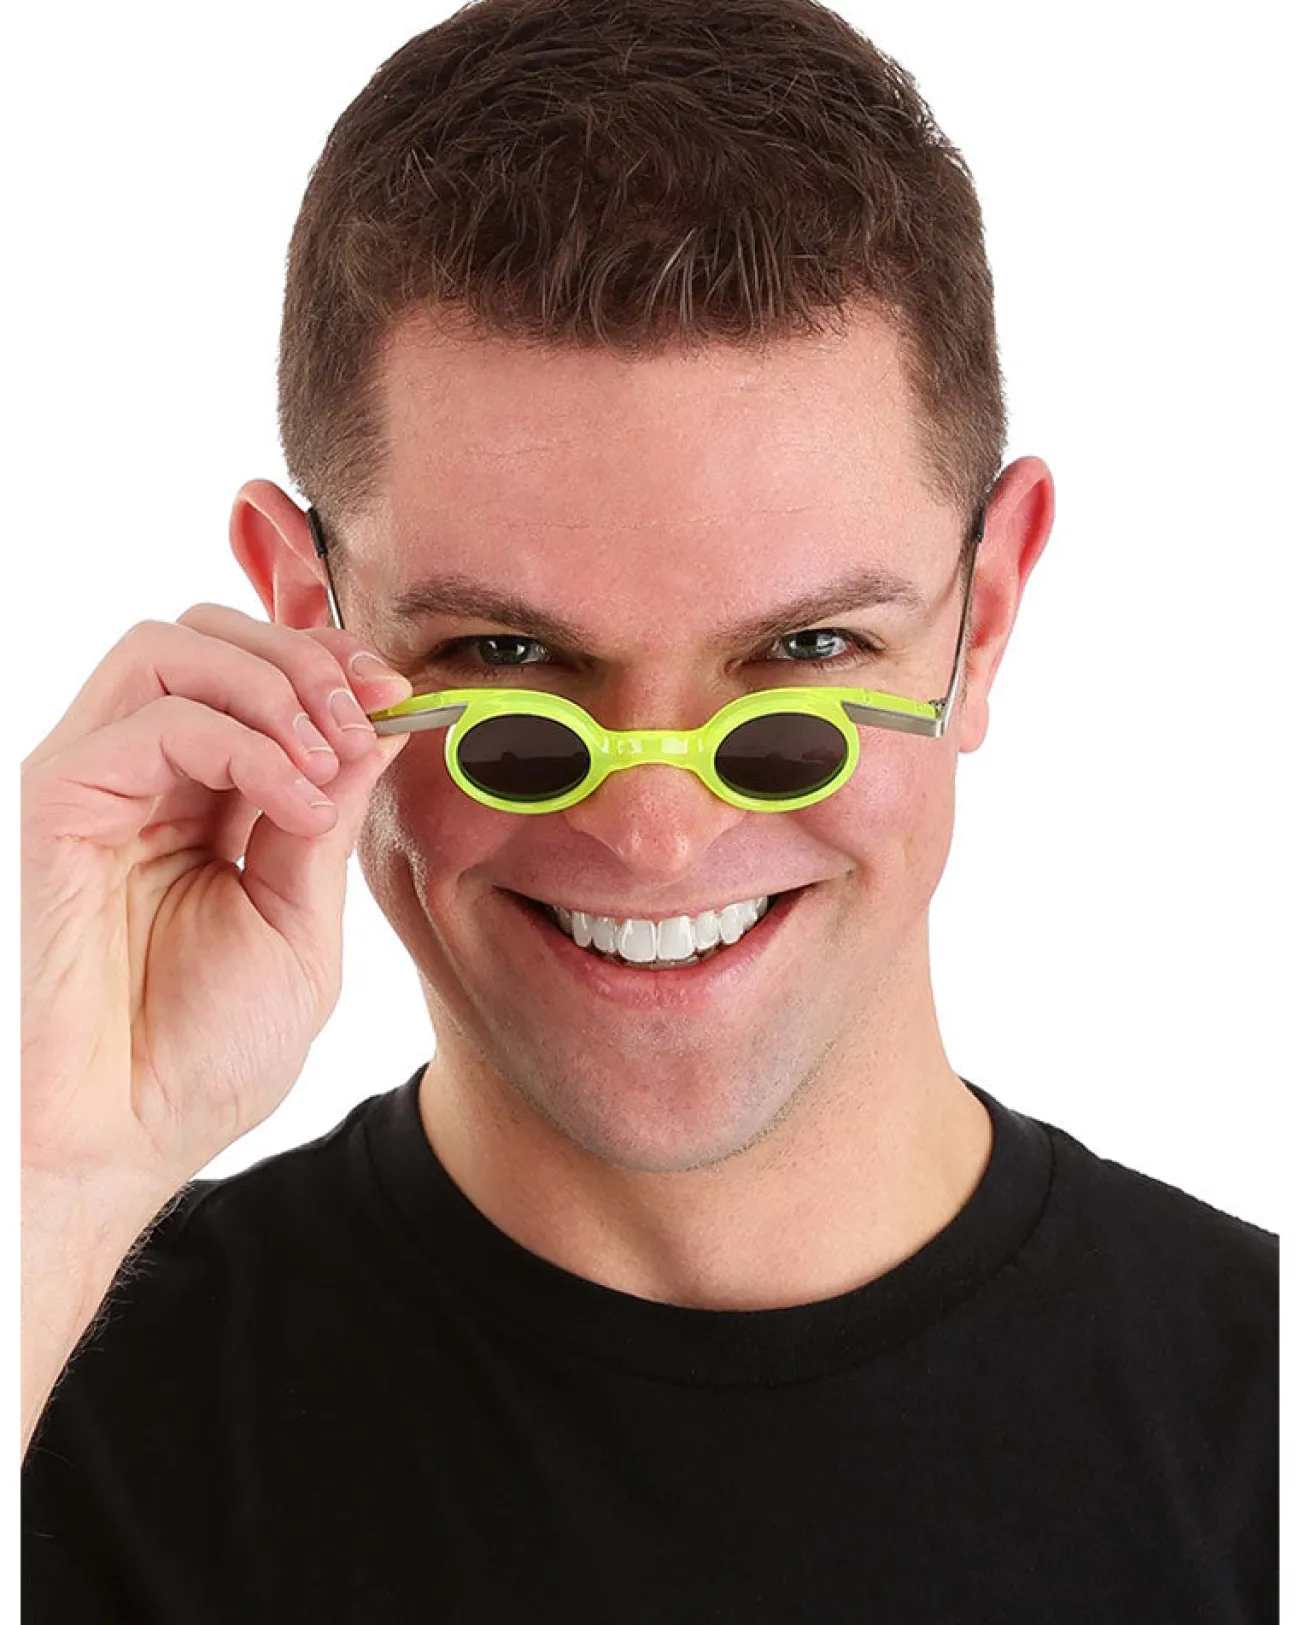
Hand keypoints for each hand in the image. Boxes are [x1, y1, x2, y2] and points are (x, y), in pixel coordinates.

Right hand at [21, 603, 411, 1190]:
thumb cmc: (196, 1057)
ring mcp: (94, 784)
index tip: (399, 693)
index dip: (330, 664)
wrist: (116, 1142)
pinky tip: (294, 810)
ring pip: (174, 649)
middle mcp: (141, 779)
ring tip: (329, 767)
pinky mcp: (55, 801)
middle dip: (307, 659)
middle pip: (210, 636)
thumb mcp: (297, 925)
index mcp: (200, 803)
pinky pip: (155, 719)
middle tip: (369, 713)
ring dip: (277, 688)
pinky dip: (245, 744)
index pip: (256, 677)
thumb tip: (374, 728)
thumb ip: (326, 823)